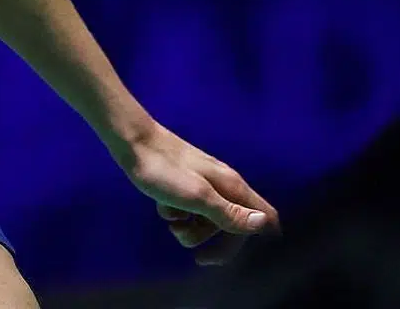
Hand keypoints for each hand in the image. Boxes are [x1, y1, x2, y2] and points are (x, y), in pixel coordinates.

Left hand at [121, 124, 279, 265]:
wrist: (132, 142)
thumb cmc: (164, 169)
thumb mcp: (197, 196)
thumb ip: (229, 212)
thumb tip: (264, 224)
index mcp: (233, 187)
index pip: (266, 216)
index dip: (259, 239)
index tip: (240, 257)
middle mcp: (223, 186)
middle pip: (232, 226)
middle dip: (213, 241)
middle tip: (197, 257)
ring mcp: (203, 186)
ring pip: (205, 221)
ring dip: (188, 228)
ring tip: (171, 218)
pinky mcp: (184, 186)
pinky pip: (186, 210)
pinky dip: (174, 213)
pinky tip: (162, 204)